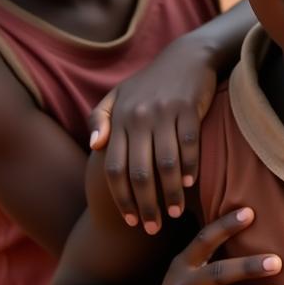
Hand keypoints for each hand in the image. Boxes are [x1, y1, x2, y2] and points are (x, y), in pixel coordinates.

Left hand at [89, 34, 218, 231]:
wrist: (187, 57)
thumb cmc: (149, 81)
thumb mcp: (119, 94)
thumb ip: (101, 118)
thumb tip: (94, 146)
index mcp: (120, 119)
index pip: (115, 168)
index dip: (121, 198)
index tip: (129, 220)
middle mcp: (139, 117)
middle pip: (139, 173)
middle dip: (146, 205)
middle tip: (152, 227)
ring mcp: (165, 113)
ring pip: (166, 164)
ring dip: (170, 193)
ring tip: (174, 212)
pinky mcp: (189, 109)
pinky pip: (189, 146)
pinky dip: (190, 168)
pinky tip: (189, 185)